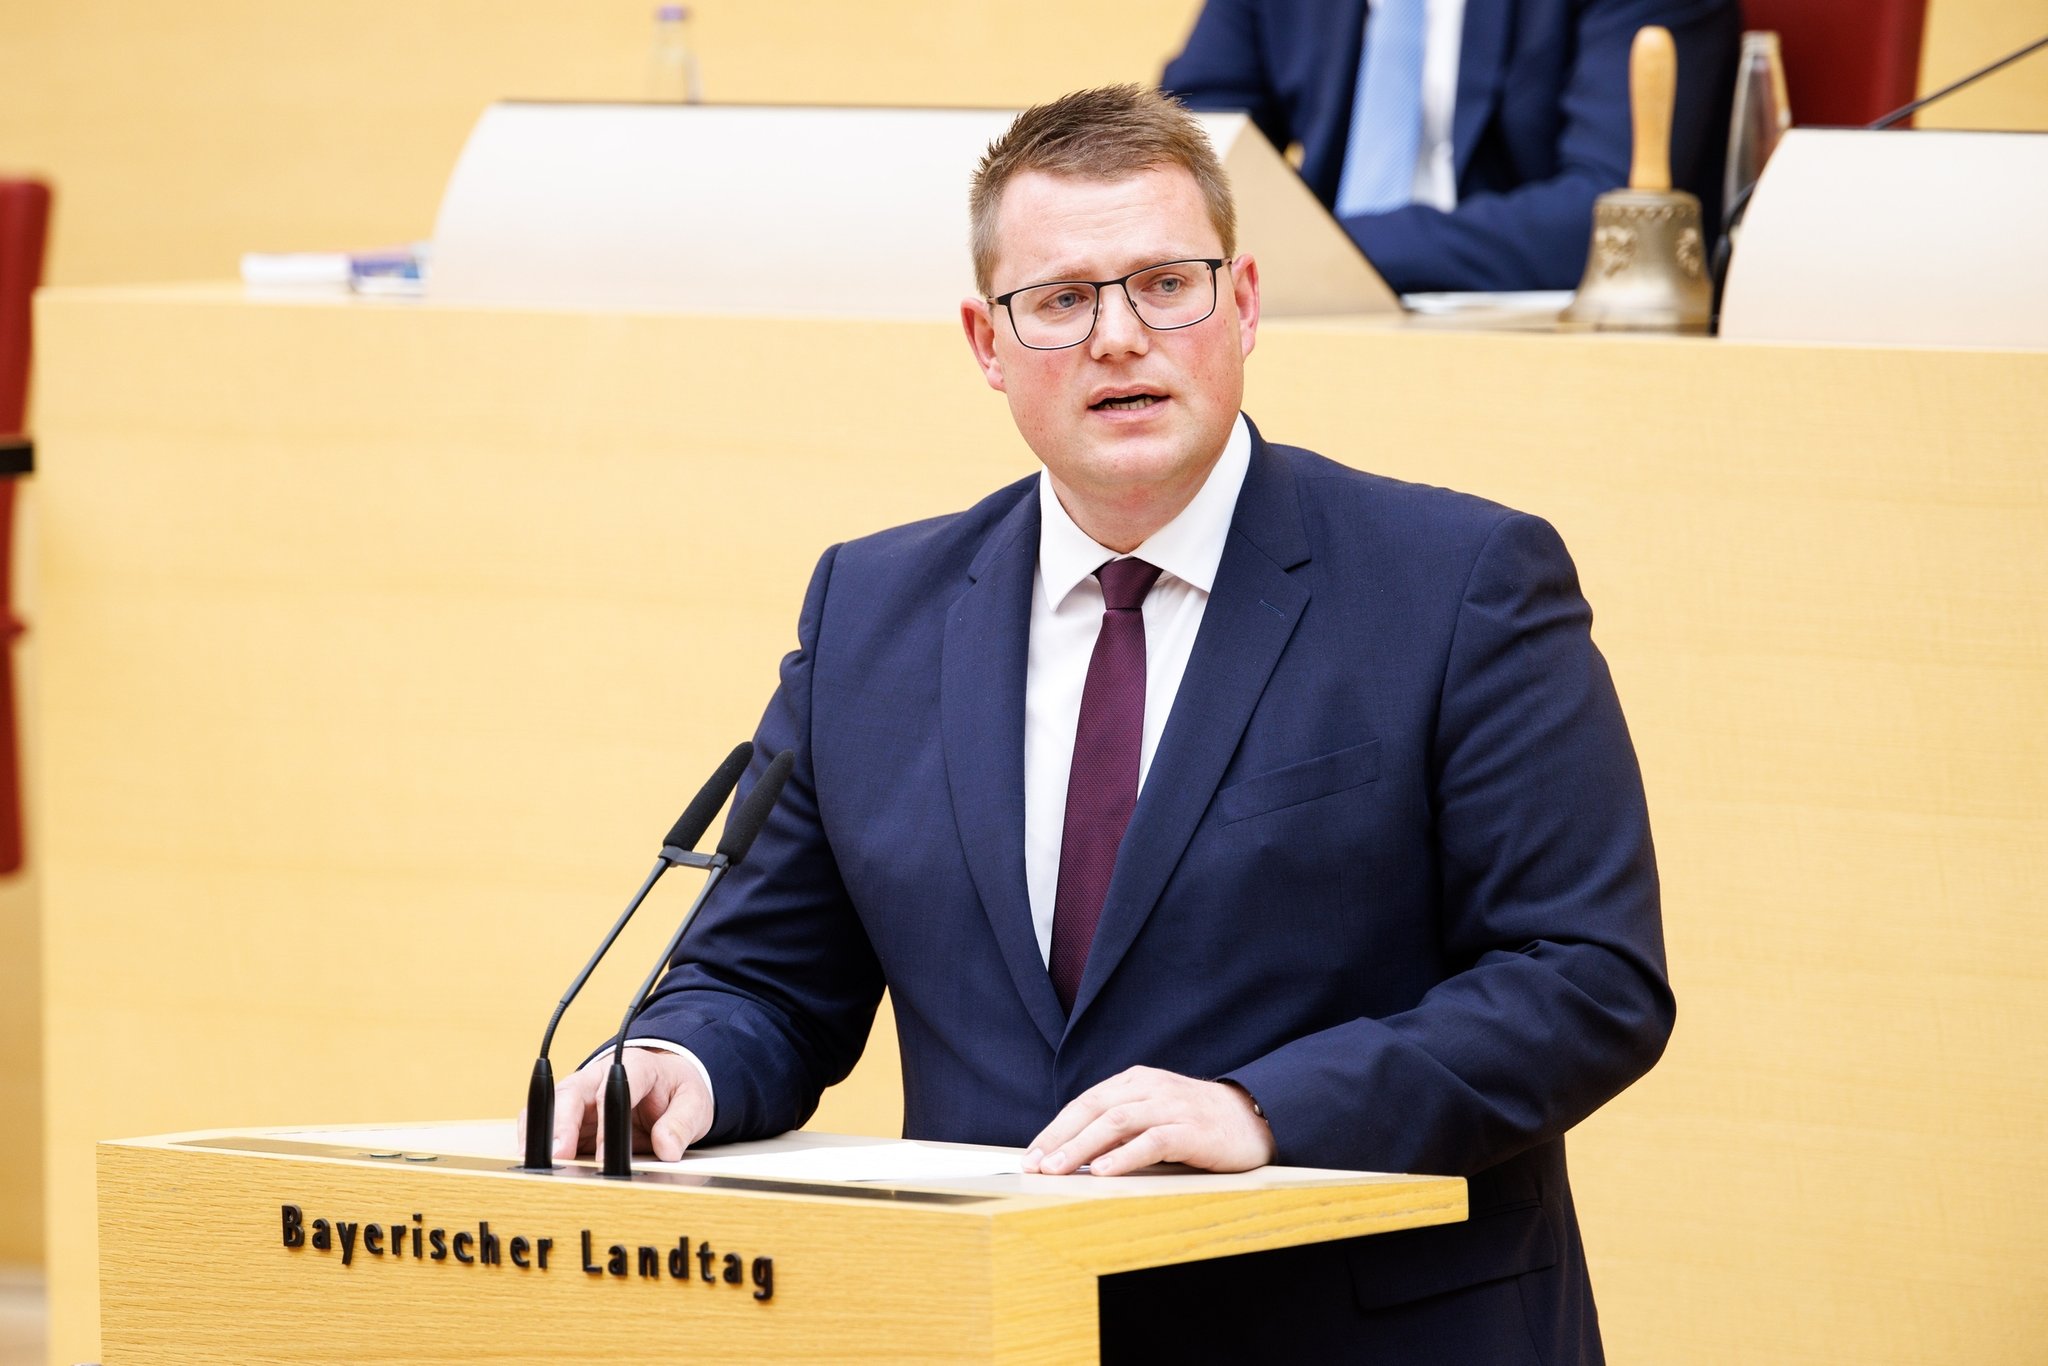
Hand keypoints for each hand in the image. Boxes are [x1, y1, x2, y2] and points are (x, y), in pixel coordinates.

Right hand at [517, 1048, 712, 1162]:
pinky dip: (537, 1142)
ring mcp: (581, 1095)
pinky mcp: (571, 1116)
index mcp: (634, 1066)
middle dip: (561, 1125)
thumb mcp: (693, 1103)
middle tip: (558, 1156)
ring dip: (540, 1134)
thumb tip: (667, 1149)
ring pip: (550, 1108)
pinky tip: (534, 1164)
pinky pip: (546, 1125)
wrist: (668, 1083)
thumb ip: (681, 1124)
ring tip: (536, 1165)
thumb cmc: (676, 1090)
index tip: (605, 1158)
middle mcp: (599, 1076)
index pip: (614, 1091)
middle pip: (571, 1094)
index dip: (606, 1124)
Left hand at [1023, 1066, 1275, 1176]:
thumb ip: (1120, 1126)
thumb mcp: (1153, 1113)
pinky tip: (1105, 1172)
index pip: (1085, 1102)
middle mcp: (1149, 1088)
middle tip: (1035, 1166)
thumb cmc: (1196, 1121)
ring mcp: (1171, 1106)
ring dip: (1083, 1147)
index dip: (1055, 1129)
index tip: (1031, 1156)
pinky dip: (1125, 1156)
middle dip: (1059, 1138)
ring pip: (1116, 1122)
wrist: (1254, 1117)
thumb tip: (1073, 1154)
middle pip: (1093, 1109)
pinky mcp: (1191, 1129)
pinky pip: (1153, 1140)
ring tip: (1059, 1170)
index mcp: (1135, 1081)